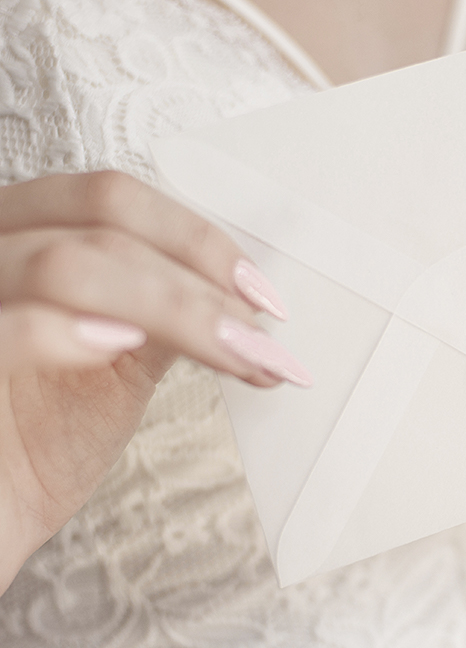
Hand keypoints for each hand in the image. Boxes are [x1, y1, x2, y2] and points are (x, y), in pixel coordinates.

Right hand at [0, 172, 310, 593]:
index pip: (112, 200)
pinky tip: (127, 348)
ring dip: (174, 310)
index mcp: (22, 240)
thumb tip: (237, 292)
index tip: (258, 295)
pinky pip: (6, 324)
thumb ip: (160, 311)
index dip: (195, 239)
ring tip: (232, 356)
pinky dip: (72, 331)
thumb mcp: (116, 363)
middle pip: (101, 220)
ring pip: (65, 265)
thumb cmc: (35, 448)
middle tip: (257, 337)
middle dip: (198, 282)